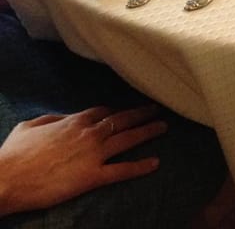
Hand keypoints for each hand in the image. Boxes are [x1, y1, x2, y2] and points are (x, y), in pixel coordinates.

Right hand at [0, 105, 165, 216]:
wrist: (7, 179)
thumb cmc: (14, 154)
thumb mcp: (30, 126)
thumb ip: (51, 119)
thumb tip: (62, 118)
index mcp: (74, 121)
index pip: (102, 112)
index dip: (115, 111)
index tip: (124, 111)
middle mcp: (89, 133)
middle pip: (122, 120)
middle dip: (141, 114)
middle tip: (157, 109)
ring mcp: (93, 154)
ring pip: (128, 139)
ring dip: (148, 132)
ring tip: (164, 127)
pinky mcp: (93, 176)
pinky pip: (122, 170)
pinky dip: (140, 166)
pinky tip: (155, 163)